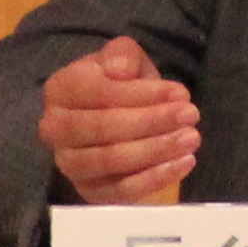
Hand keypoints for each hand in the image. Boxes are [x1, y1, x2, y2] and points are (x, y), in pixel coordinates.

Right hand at [38, 36, 199, 203]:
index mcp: (61, 89)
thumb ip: (122, 54)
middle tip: (191, 115)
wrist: (120, 112)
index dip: (143, 95)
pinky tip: (182, 163)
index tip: (181, 93)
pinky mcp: (88, 192)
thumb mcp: (124, 56)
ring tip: (191, 138)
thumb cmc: (122, 81)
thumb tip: (119, 71)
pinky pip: (120, 191)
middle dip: (153, 122)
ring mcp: (69, 164)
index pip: (101, 94)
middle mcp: (55, 130)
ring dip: (156, 150)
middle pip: (105, 129)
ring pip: (112, 161)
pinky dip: (154, 179)